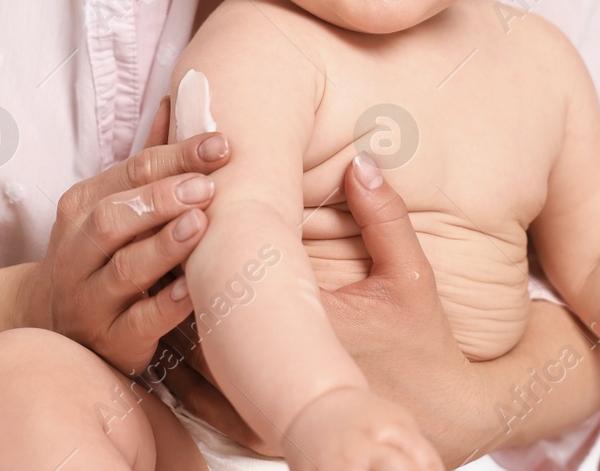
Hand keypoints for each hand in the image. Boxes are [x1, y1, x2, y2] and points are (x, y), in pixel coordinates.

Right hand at [18, 94, 230, 374]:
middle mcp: (78, 251)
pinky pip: (137, 323)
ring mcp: (90, 299)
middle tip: (207, 186)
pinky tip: (192, 290)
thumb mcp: (111, 203)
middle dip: (161, 199)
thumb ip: (145, 161)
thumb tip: (177, 101)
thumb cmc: (99, 253)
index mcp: (80, 207)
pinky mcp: (110, 342)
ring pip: (123, 270)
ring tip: (200, 226)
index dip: (177, 156)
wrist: (48, 323)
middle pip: (113, 218)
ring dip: (163, 246)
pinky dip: (165, 306)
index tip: (221, 145)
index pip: (129, 173)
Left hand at [157, 154, 465, 455]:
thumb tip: (360, 163)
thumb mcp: (411, 277)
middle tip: (160, 239)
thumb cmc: (425, 350)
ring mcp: (260, 411)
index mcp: (304, 324)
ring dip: (172, 319)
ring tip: (159, 278)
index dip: (196, 243)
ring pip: (185, 361)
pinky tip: (177, 331)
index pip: (223, 278)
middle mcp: (273, 373)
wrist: (440, 423)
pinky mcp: (255, 436)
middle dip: (175, 278)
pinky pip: (196, 401)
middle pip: (193, 317)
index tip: (186, 211)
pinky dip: (182, 367)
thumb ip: (384, 218)